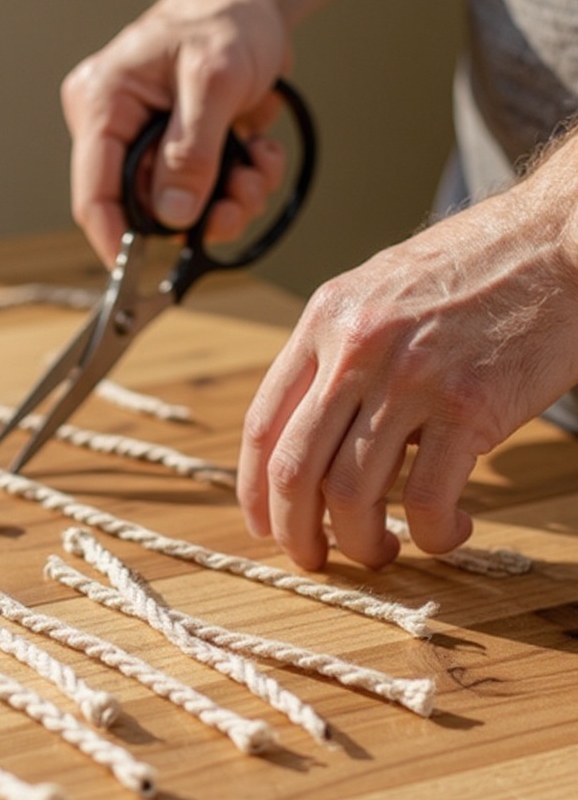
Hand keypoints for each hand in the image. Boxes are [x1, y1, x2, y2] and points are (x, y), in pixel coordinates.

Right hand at [61, 0, 290, 265]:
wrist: (254, 1)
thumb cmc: (225, 19)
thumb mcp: (213, 79)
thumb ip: (192, 150)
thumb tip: (174, 214)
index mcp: (102, 105)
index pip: (94, 193)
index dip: (114, 240)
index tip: (138, 276)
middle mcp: (118, 130)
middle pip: (142, 208)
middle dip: (196, 216)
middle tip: (237, 205)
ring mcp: (149, 145)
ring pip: (179, 209)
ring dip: (227, 203)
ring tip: (257, 172)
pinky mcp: (181, 154)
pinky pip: (205, 194)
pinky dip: (240, 186)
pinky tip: (259, 157)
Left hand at [237, 182, 577, 569]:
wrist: (559, 239)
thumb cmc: (473, 269)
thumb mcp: (378, 293)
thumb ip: (338, 353)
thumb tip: (312, 428)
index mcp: (324, 322)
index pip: (262, 424)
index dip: (253, 489)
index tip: (263, 524)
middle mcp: (354, 350)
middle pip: (294, 469)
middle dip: (294, 532)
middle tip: (311, 559)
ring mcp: (410, 378)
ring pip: (351, 494)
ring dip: (359, 542)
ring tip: (378, 551)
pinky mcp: (469, 405)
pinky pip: (426, 498)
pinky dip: (430, 533)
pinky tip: (444, 533)